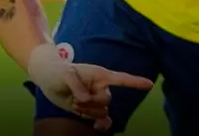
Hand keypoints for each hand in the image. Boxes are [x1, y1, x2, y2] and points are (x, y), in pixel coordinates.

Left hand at [29, 45, 153, 131]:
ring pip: (101, 112)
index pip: (121, 79)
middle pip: (107, 101)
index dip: (135, 82)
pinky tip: (98, 126)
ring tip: (73, 101)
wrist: (48, 78)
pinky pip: (102, 120)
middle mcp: (100, 87)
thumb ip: (76, 84)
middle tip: (75, 97)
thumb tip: (85, 99)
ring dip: (87, 111)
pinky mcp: (89, 109)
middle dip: (91, 103)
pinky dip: (102, 124)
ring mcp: (95, 99)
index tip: (150, 85)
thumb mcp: (65, 74)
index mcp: (99, 75)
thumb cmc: (58, 70)